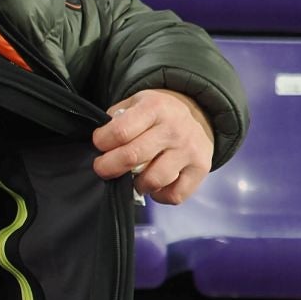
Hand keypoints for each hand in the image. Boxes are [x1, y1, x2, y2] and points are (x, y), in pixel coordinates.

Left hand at [91, 89, 212, 205]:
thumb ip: (116, 120)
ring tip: (134, 176)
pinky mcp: (201, 169)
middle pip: (131, 157)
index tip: (99, 145)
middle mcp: (174, 129)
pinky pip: (173, 196)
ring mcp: (189, 150)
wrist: (199, 115)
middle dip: (108, 167)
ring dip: (137, 184)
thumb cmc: (157, 115)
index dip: (101, 142)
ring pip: (153, 180)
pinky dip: (160, 195)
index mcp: (155, 107)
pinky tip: (156, 184)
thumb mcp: (136, 103)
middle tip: (103, 168)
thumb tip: (101, 146)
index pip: (119, 132)